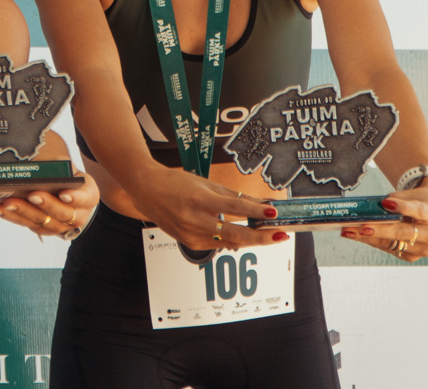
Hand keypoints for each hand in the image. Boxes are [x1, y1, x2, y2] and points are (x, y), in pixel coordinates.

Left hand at [0, 173, 100, 238]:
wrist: (59, 184)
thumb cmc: (62, 172)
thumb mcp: (64, 164)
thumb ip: (57, 164)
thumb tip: (37, 159)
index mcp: (88, 194)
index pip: (87, 197)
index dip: (76, 197)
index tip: (63, 192)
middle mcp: (79, 214)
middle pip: (63, 213)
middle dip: (46, 204)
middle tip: (31, 195)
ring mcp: (62, 225)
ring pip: (44, 223)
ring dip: (24, 213)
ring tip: (7, 203)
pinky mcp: (44, 229)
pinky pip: (29, 225)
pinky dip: (13, 217)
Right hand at [133, 167, 286, 251]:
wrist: (145, 190)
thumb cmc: (175, 182)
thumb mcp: (205, 184)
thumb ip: (233, 197)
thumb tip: (259, 204)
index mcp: (199, 198)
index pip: (234, 207)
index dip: (256, 212)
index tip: (274, 213)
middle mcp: (194, 219)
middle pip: (235, 233)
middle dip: (261, 237)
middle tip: (281, 235)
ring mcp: (191, 234)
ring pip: (229, 242)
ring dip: (251, 240)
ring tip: (270, 235)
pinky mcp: (189, 243)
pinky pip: (218, 244)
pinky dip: (233, 241)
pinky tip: (245, 236)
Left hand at [342, 180, 427, 261]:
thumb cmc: (417, 201)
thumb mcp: (408, 196)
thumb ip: (391, 202)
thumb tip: (366, 211)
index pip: (419, 210)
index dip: (403, 207)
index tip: (386, 202)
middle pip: (403, 232)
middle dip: (380, 230)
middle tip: (361, 227)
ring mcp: (424, 249)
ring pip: (393, 243)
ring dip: (369, 238)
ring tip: (349, 231)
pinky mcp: (412, 257)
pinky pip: (389, 249)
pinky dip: (372, 241)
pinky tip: (356, 235)